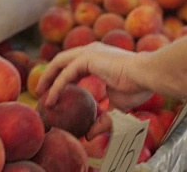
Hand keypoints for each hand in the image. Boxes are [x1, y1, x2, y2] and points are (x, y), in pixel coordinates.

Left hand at [36, 42, 152, 110]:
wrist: (146, 76)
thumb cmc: (136, 87)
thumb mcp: (117, 107)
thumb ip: (103, 118)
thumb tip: (89, 135)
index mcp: (99, 58)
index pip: (74, 65)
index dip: (63, 79)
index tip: (55, 94)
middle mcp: (92, 51)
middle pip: (62, 61)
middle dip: (50, 76)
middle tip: (41, 93)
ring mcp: (89, 52)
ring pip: (60, 63)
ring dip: (48, 79)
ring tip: (40, 95)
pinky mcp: (88, 58)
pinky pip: (66, 73)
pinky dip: (57, 87)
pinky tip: (51, 99)